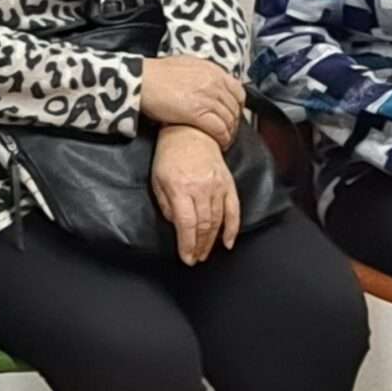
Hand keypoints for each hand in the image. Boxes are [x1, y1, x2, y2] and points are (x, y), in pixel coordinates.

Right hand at [138, 55, 245, 146]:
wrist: (140, 80)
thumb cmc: (155, 73)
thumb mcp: (185, 65)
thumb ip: (201, 74)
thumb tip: (206, 82)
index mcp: (212, 71)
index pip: (238, 91)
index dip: (238, 106)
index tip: (233, 115)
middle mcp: (213, 83)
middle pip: (234, 108)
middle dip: (234, 123)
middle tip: (229, 132)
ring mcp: (207, 98)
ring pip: (229, 120)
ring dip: (229, 133)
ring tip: (224, 141)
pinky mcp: (197, 113)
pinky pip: (219, 129)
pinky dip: (222, 139)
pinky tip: (220, 144)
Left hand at [151, 125, 240, 264]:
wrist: (190, 132)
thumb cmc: (170, 155)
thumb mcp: (157, 179)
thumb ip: (166, 204)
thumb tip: (176, 225)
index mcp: (181, 188)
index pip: (187, 224)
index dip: (187, 245)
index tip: (186, 257)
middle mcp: (201, 189)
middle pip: (204, 226)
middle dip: (199, 246)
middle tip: (196, 258)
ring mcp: (218, 186)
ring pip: (218, 221)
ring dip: (212, 241)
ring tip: (206, 252)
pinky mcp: (228, 184)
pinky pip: (234, 210)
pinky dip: (232, 229)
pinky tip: (228, 242)